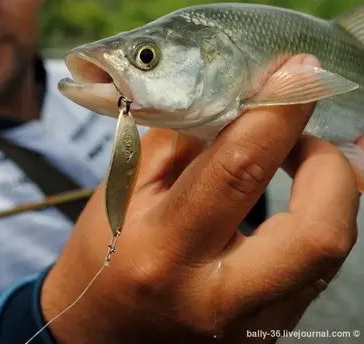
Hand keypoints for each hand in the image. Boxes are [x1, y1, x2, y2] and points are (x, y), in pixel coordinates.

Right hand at [41, 55, 358, 342]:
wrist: (101, 334)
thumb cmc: (100, 258)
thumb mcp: (123, 193)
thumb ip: (182, 144)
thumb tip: (235, 107)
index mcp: (164, 252)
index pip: (237, 171)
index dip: (277, 114)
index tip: (295, 73)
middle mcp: (215, 298)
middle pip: (319, 234)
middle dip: (330, 168)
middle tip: (302, 139)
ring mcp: (249, 327)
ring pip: (329, 256)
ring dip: (327, 194)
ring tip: (293, 165)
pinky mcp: (266, 335)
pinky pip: (314, 272)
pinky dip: (312, 223)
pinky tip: (285, 206)